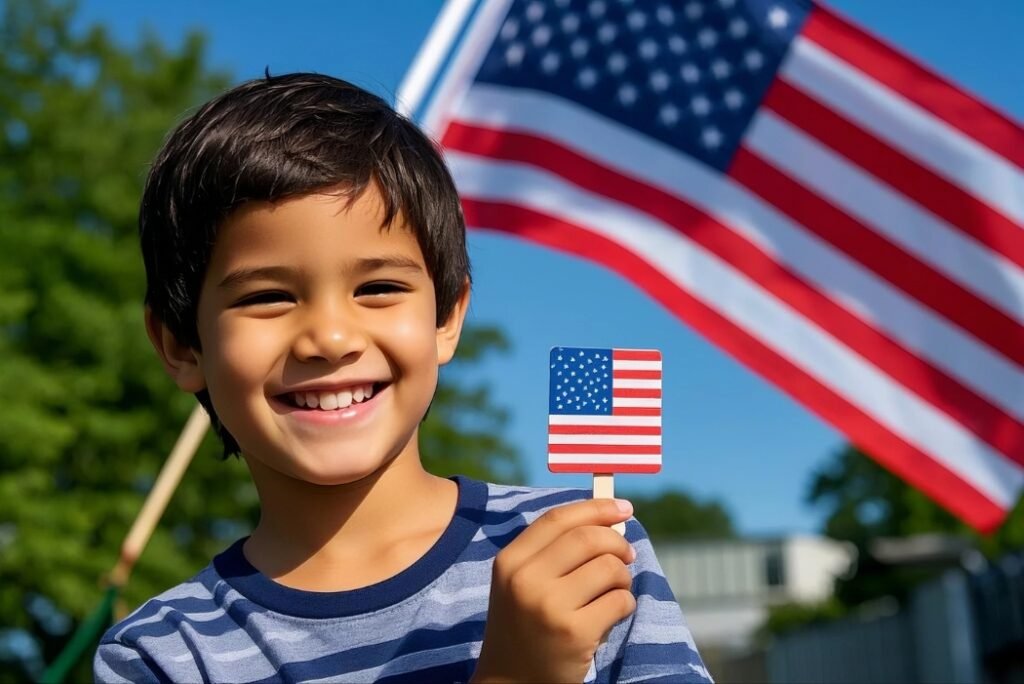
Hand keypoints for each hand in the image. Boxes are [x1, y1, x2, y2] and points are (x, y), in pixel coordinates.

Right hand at [471, 498, 636, 682]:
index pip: (558, 519)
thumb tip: (611, 517)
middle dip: (617, 542)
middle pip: (588, 538)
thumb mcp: (521, 582)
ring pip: (610, 568)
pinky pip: (620, 601)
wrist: (509, 682)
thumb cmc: (524, 625)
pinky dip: (625, 605)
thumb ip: (554, 551)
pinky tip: (610, 617)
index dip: (596, 508)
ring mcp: (549, 606)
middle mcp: (525, 579)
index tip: (623, 508)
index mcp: (510, 561)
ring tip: (614, 591)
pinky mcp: (574, 633)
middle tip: (627, 555)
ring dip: (623, 577)